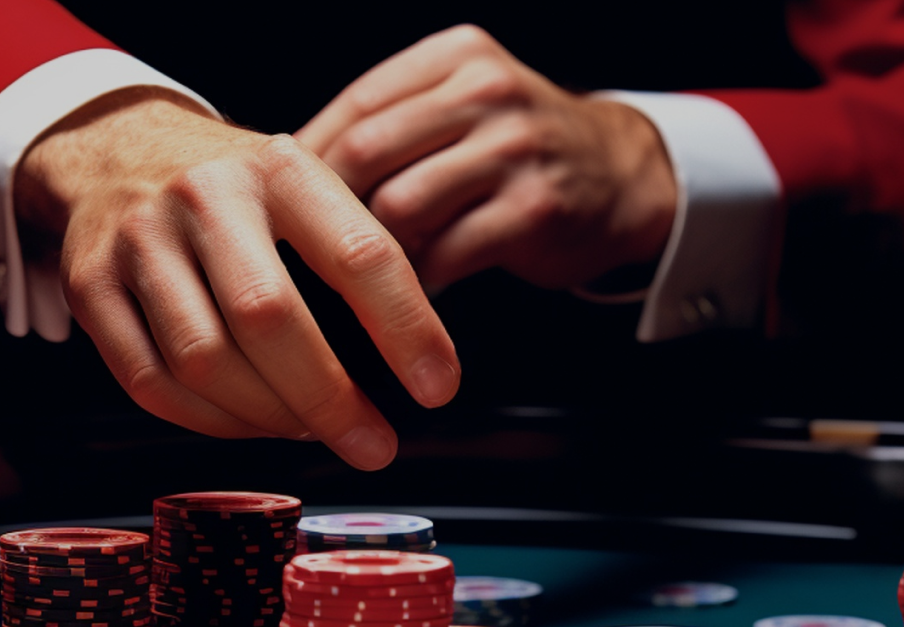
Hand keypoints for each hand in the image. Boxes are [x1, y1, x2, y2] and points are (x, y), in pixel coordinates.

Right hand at [15, 87, 459, 470]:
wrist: (118, 149)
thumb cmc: (237, 191)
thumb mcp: (303, 189)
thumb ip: (355, 260)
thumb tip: (417, 367)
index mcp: (280, 168)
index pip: (359, 253)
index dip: (407, 330)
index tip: (438, 390)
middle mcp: (204, 196)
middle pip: (268, 317)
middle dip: (330, 400)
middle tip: (374, 446)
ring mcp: (137, 241)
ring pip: (204, 363)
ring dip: (268, 419)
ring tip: (307, 428)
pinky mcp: (90, 285)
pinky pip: (152, 384)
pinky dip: (210, 423)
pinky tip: (247, 423)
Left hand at [297, 25, 676, 290]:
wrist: (623, 176)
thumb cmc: (519, 149)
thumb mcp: (464, 105)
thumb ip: (392, 123)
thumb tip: (285, 173)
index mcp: (456, 57)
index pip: (357, 105)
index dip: (308, 161)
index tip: (279, 203)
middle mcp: (486, 91)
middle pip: (366, 153)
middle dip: (326, 211)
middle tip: (310, 250)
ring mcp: (515, 149)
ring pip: (399, 207)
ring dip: (372, 252)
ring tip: (363, 273)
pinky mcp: (535, 209)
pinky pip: (445, 254)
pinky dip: (418, 281)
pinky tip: (413, 291)